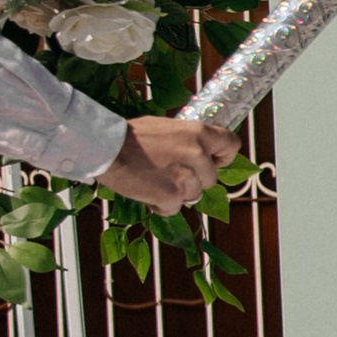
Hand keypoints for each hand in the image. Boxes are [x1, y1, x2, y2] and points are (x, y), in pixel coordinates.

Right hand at [97, 117, 228, 211]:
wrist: (106, 147)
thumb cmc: (132, 137)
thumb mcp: (168, 128)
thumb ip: (190, 140)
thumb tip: (205, 152)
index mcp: (199, 132)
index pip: (231, 145)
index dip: (222, 157)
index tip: (212, 162)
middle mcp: (197, 153)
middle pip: (211, 179)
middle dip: (193, 181)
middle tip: (168, 172)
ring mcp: (186, 175)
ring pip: (193, 195)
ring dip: (176, 193)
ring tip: (154, 179)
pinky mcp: (171, 194)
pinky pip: (174, 208)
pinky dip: (161, 205)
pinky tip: (147, 191)